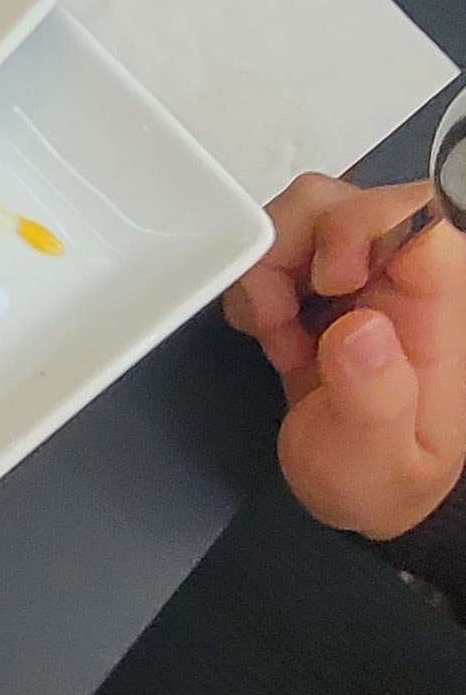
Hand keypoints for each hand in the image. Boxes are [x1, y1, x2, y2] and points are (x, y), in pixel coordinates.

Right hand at [224, 170, 465, 536]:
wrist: (363, 493)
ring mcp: (363, 272)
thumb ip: (375, 399)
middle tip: (282, 319)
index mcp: (437, 309)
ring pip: (308, 211)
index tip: (330, 281)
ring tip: (275, 332)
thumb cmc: (382, 480)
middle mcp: (404, 276)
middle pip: (348, 201)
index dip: (363, 225)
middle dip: (294, 249)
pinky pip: (281, 239)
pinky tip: (272, 332)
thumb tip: (360, 327)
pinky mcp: (323, 277)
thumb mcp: (380, 461)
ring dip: (269, 267)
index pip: (421, 216)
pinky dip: (258, 279)